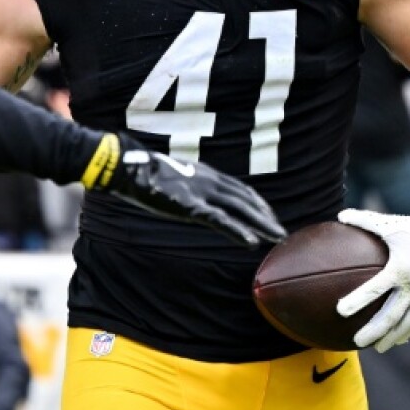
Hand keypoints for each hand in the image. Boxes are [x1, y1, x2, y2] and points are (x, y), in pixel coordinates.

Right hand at [83, 134, 285, 247]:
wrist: (127, 167)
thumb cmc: (142, 171)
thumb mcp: (171, 176)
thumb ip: (185, 183)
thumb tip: (186, 191)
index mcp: (205, 173)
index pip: (240, 188)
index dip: (257, 203)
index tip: (269, 215)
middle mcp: (209, 180)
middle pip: (245, 200)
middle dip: (266, 216)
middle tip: (282, 232)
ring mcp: (201, 193)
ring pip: (240, 210)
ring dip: (261, 224)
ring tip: (278, 238)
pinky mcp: (190, 206)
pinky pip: (220, 220)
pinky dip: (238, 231)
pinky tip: (252, 243)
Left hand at [337, 176, 409, 351]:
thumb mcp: (388, 223)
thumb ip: (362, 220)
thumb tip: (338, 215)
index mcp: (401, 268)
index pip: (376, 288)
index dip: (358, 299)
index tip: (340, 311)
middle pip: (392, 314)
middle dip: (374, 329)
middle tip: (356, 341)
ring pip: (407, 322)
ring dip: (392, 336)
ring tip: (377, 347)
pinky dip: (408, 330)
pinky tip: (397, 339)